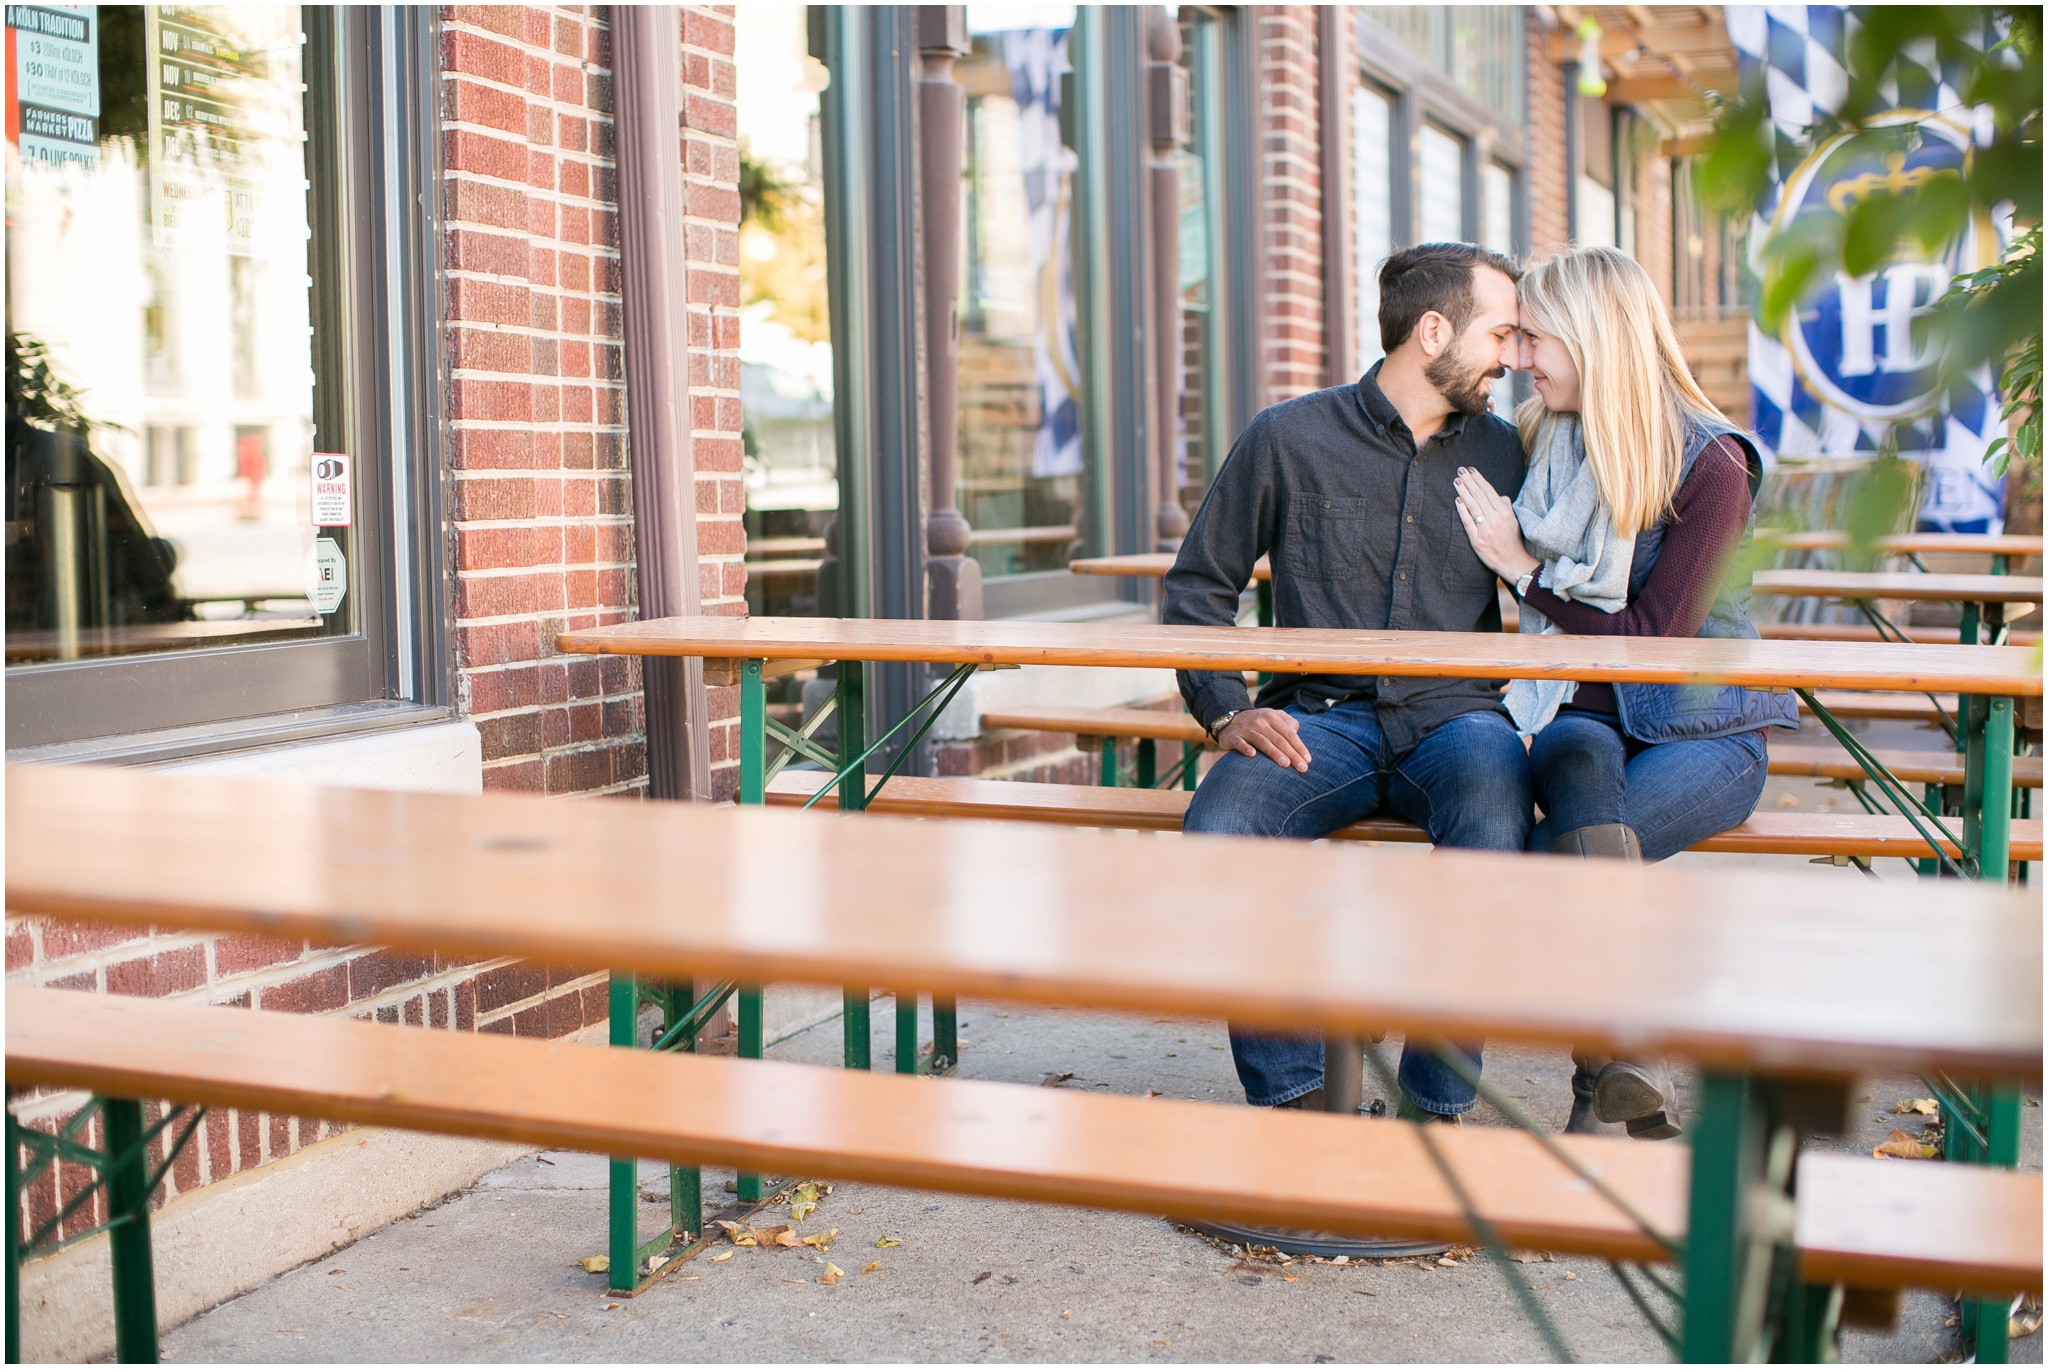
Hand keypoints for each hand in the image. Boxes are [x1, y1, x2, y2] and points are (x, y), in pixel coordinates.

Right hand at [1215, 707, 1311, 772]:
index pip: (1289, 733)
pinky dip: (1246, 748)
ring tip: (1285, 764)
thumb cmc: (1258, 722)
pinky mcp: (1233, 737)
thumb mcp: (1273, 716)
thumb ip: (1288, 723)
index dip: (1299, 747)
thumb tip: (1297, 735)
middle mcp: (1259, 722)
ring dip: (1274, 753)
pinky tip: (1253, 755)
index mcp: (1272, 717)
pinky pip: (1240, 743)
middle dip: (1292, 754)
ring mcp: (1246, 729)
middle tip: (1302, 768)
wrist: (1229, 720)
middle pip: (1279, 739)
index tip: (1308, 760)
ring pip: (1262, 742)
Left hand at [1453, 467, 1540, 583]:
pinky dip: (1462, 511)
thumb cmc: (1512, 540)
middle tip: (1460, 470)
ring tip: (1456, 481)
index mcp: (1505, 513)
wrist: (1512, 562)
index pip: (1490, 492)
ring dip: (1463, 492)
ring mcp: (1485, 530)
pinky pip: (1468, 523)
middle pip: (1480, 497)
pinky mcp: (1477, 541)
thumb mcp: (1513, 521)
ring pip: (1473, 507)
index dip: (1480, 480)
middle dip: (1469, 482)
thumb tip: (1498, 495)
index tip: (1472, 470)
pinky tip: (1457, 501)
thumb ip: (1505, 507)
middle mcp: (1496, 520)